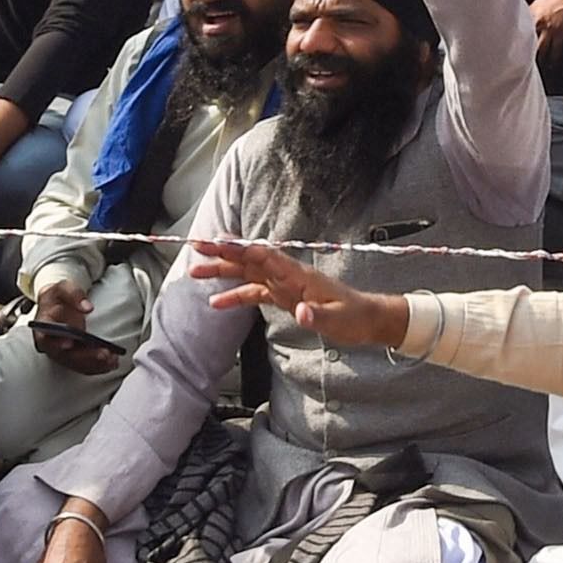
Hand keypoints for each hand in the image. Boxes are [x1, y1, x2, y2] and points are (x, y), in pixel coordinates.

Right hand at [186, 236, 411, 349]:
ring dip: (222, 271)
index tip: (217, 241)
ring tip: (196, 270)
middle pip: (250, 260)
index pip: (264, 257)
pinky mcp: (285, 297)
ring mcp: (285, 285)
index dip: (240, 248)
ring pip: (247, 273)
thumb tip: (300, 312)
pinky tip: (216, 303)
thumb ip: (316, 316)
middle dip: (223, 252)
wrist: (367, 320)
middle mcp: (288, 276)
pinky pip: (255, 293)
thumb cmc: (354, 317)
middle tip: (196, 246)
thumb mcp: (338, 320)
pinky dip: (235, 295)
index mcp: (299, 276)